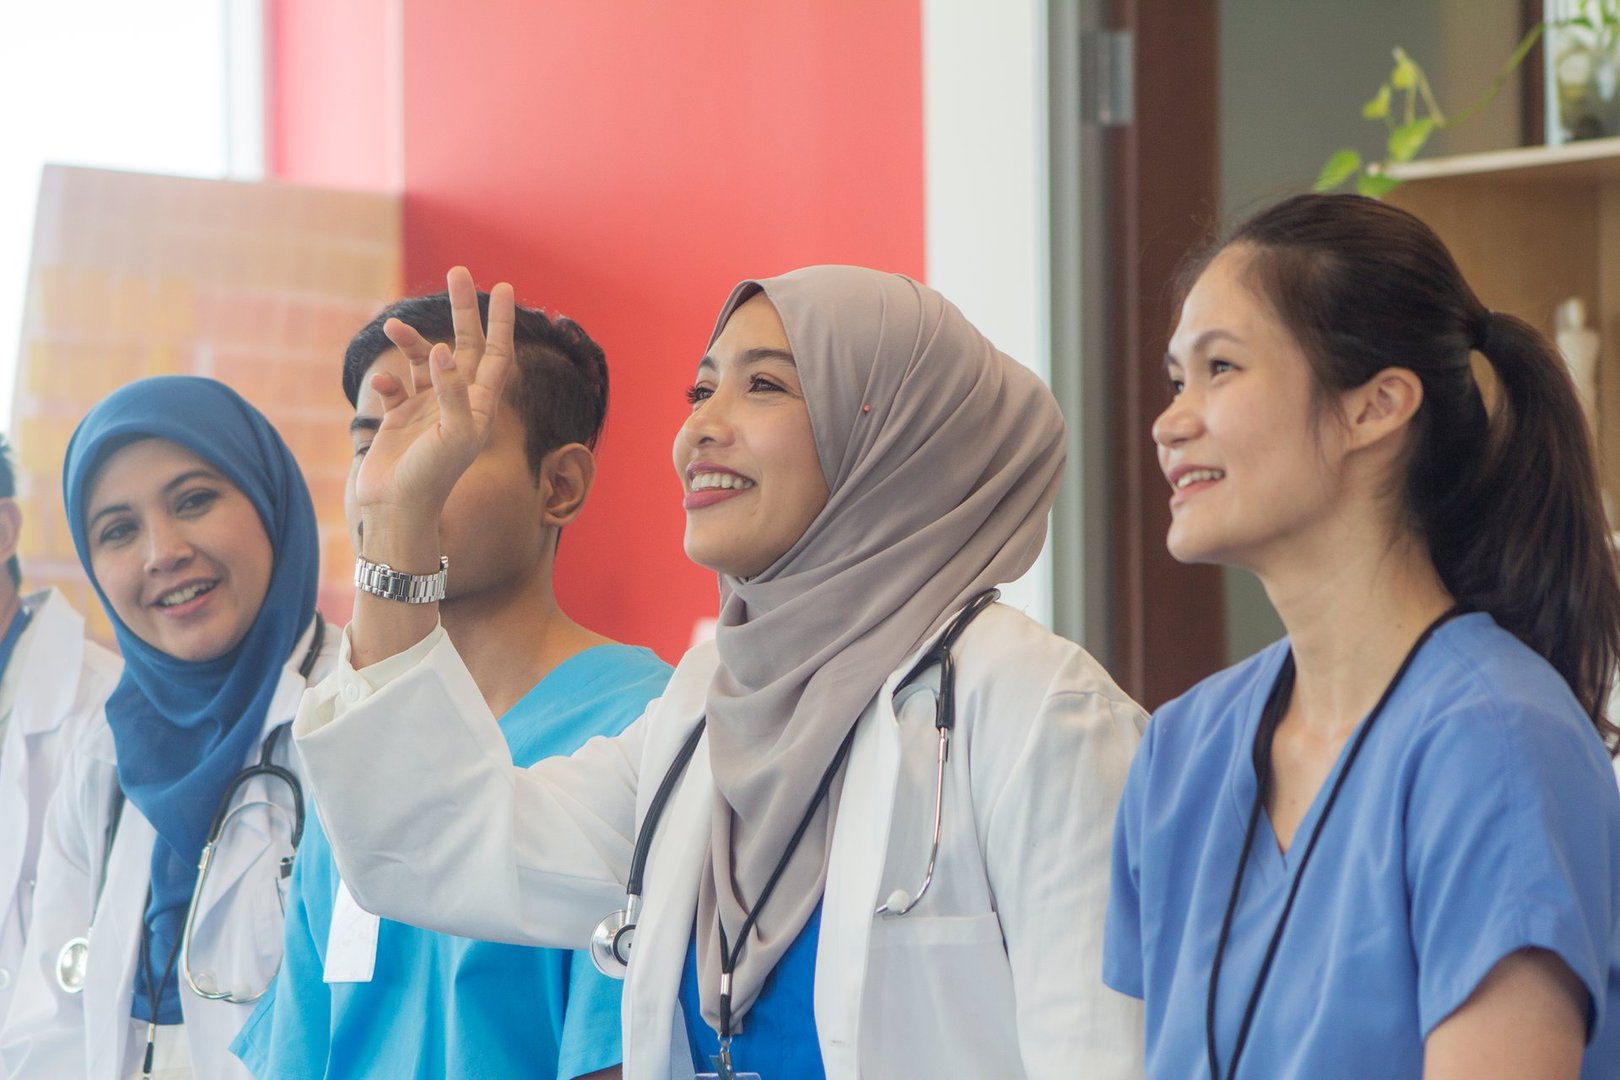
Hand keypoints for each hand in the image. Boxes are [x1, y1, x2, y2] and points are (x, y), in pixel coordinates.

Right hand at [352, 267, 515, 523]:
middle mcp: (456, 403)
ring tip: (391, 326)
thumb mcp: (452, 434)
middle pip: (463, 346)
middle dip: (462, 310)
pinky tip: (383, 385)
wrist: (396, 511)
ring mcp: (427, 410)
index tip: (503, 287)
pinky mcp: (398, 421)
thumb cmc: (432, 478)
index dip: (501, 322)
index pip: (496, 354)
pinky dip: (387, 379)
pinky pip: (395, 388)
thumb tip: (442, 350)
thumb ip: (451, 392)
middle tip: (458, 272)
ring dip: (410, 341)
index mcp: (479, 406)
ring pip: (423, 360)